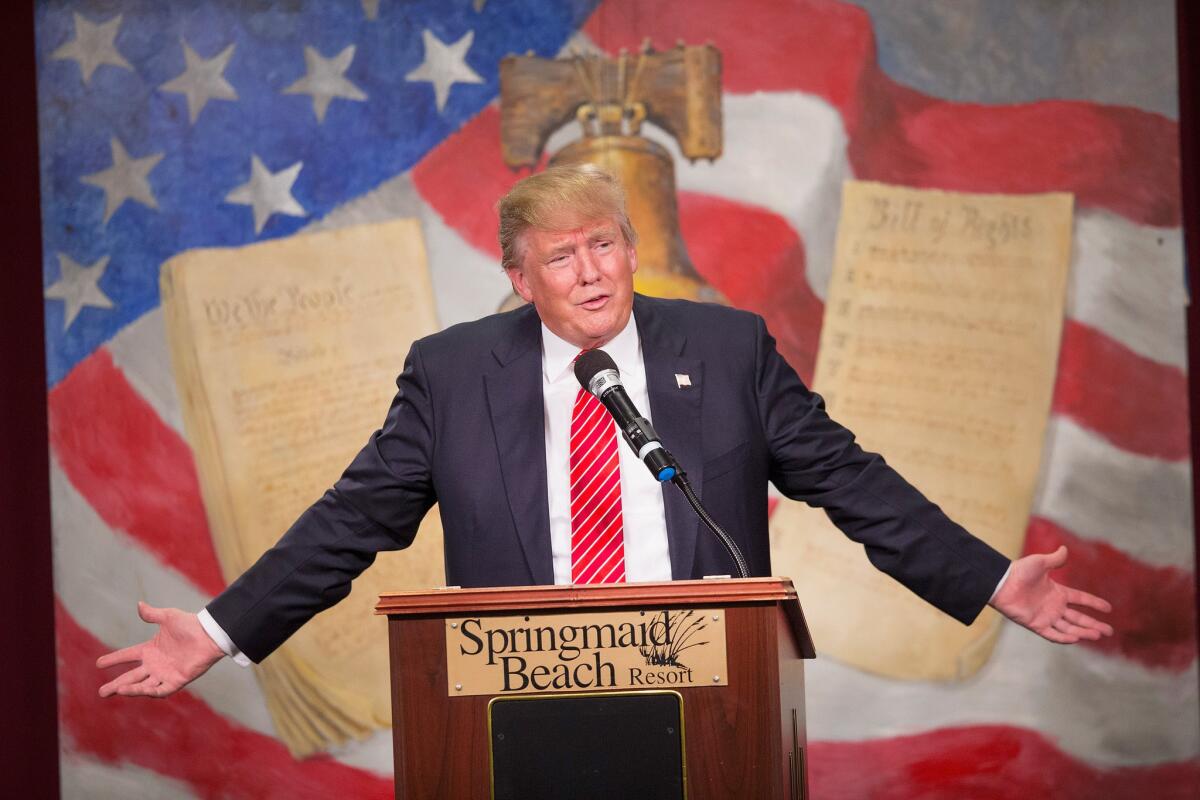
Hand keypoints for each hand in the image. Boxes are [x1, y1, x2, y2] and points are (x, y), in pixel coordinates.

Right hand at [96, 601, 223, 697]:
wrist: (210, 634)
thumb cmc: (191, 624)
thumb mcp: (168, 617)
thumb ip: (153, 614)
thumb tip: (139, 605)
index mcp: (151, 649)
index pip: (128, 656)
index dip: (114, 659)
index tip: (98, 663)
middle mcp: (156, 664)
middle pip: (132, 676)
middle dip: (116, 685)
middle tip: (101, 692)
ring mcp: (165, 673)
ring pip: (143, 685)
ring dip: (130, 689)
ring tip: (116, 690)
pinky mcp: (176, 681)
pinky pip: (160, 690)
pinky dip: (147, 691)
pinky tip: (134, 691)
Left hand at [990, 546, 1112, 642]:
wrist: (1001, 583)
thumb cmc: (1019, 571)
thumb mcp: (1040, 562)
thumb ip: (1054, 559)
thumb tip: (1065, 548)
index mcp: (1057, 592)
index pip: (1080, 599)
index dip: (1094, 603)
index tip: (1109, 609)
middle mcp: (1054, 606)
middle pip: (1078, 618)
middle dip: (1094, 625)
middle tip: (1109, 631)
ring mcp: (1045, 616)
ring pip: (1068, 628)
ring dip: (1083, 632)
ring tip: (1097, 635)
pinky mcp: (1035, 624)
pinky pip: (1052, 634)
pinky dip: (1064, 638)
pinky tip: (1076, 638)